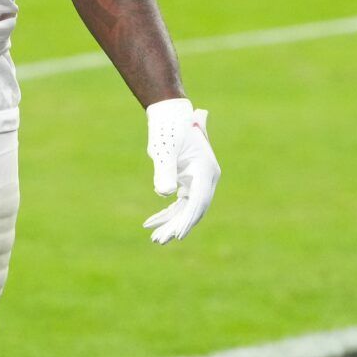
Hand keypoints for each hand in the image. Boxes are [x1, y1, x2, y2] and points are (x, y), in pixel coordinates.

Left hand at [143, 98, 220, 243]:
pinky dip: (166, 213)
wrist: (169, 115)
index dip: (188, 219)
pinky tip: (150, 223)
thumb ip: (164, 170)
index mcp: (206, 170)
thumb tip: (163, 194)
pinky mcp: (188, 183)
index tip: (178, 235)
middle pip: (193, 209)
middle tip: (159, 241)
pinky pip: (179, 204)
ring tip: (154, 239)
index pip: (198, 201)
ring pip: (186, 210)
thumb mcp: (164, 150)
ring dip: (170, 223)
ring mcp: (198, 182)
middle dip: (176, 226)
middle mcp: (206, 179)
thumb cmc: (168, 130)